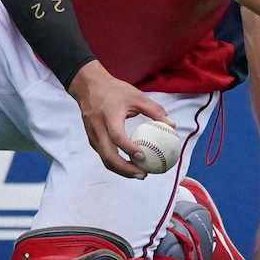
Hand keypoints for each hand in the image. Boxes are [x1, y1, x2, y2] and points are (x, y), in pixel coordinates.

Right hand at [68, 60, 172, 178]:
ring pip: (104, 158)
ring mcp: (92, 134)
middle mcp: (98, 127)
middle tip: (143, 174)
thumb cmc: (114, 90)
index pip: (117, 136)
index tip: (143, 157)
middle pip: (108, 155)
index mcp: (109, 115)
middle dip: (125, 169)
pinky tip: (127, 164)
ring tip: (138, 173)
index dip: (129, 149)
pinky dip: (114, 162)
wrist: (88, 85)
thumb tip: (172, 125)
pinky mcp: (91, 137)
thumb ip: (154, 110)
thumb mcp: (136, 96)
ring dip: (120, 170)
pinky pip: (102, 154)